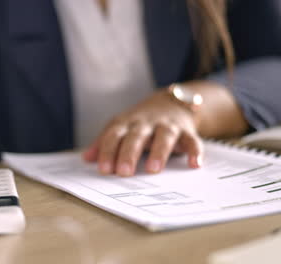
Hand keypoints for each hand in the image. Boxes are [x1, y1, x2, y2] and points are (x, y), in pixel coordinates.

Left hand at [83, 88, 203, 176]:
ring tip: (153, 170)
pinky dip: (195, 151)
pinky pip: (192, 141)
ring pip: (163, 136)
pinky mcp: (186, 132)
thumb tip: (85, 159)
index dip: (107, 151)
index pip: (114, 136)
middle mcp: (146, 123)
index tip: (103, 169)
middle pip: (136, 136)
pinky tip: (194, 164)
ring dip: (159, 152)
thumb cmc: (140, 122)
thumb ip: (103, 143)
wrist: (171, 102)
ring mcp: (167, 126)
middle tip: (123, 172)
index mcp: (127, 123)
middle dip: (129, 153)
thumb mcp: (120, 127)